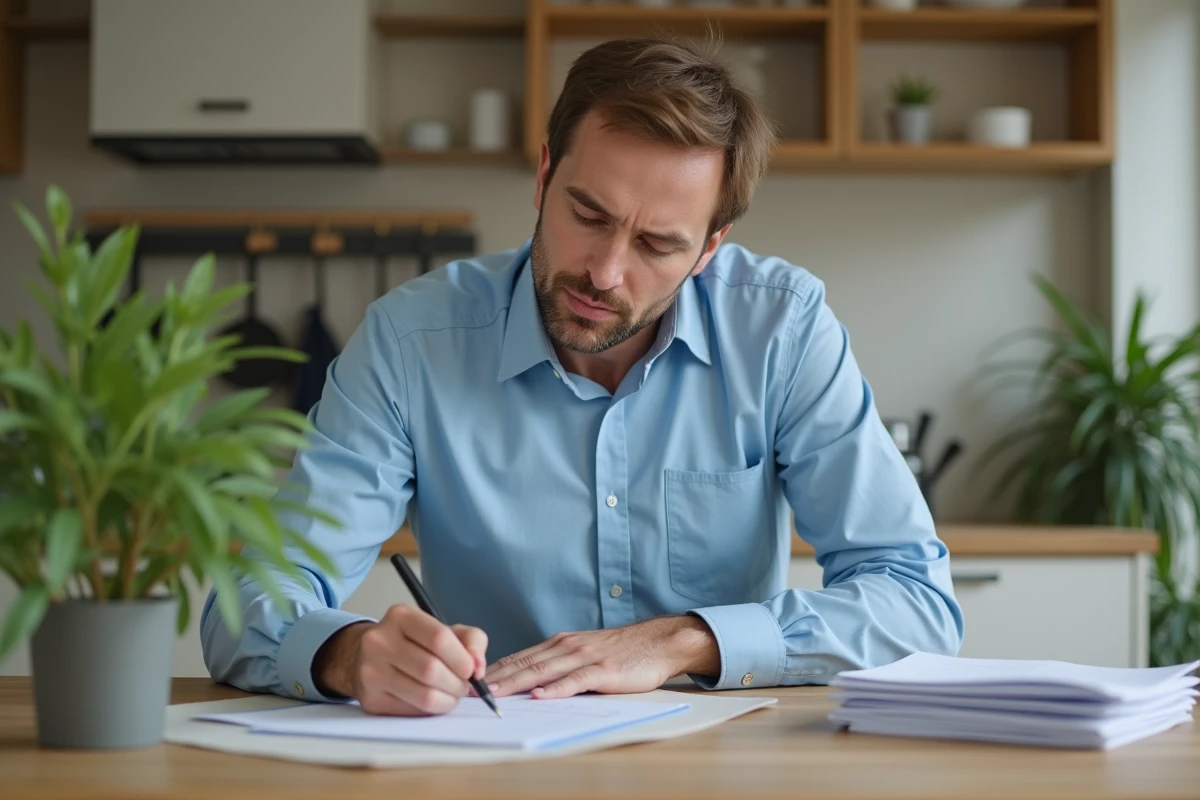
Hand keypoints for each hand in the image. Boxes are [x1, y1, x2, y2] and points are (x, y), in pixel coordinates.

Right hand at [312, 605, 487, 715]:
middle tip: (463, 686)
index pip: (438, 638)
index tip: (471, 670)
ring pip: (424, 695)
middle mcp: (380, 641)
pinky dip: (431, 710)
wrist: (368, 657)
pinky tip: (433, 700)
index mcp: (401, 616)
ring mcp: (371, 671)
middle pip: (431, 670)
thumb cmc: (414, 643)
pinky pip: (412, 711)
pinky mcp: (371, 698)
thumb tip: (478, 667)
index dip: (462, 659)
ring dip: (448, 700)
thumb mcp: (444, 630)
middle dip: (457, 684)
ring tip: (451, 694)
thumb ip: (471, 640)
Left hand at [484, 616, 718, 699]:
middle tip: (472, 690)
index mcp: (560, 643)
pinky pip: (575, 681)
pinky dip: (556, 689)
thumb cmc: (622, 651)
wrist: (658, 642)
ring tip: (495, 694)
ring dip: (517, 682)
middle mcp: (567, 647)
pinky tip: (541, 696)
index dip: (495, 669)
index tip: (472, 681)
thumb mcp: (585, 652)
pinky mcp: (603, 670)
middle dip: (497, 677)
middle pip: (525, 663)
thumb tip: (531, 683)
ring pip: (544, 671)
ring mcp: (585, 657)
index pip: (520, 656)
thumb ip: (560, 664)